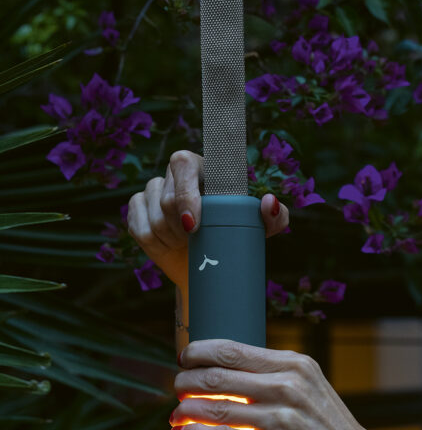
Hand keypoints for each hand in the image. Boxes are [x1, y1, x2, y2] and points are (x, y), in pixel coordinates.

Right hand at [127, 150, 289, 286]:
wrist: (209, 266)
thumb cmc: (237, 238)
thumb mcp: (261, 231)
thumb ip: (275, 216)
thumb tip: (269, 201)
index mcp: (203, 168)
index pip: (184, 163)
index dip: (185, 192)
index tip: (195, 224)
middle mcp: (175, 174)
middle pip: (167, 197)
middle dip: (181, 228)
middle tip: (198, 241)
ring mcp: (153, 190)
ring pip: (153, 216)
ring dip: (170, 238)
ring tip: (188, 244)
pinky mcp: (137, 209)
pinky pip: (139, 229)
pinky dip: (155, 245)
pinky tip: (170, 247)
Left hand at [170, 338, 395, 429]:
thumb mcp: (311, 390)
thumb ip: (276, 377)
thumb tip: (228, 372)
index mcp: (295, 365)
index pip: (231, 350)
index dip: (198, 353)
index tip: (184, 359)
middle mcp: (287, 387)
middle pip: (216, 377)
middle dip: (186, 382)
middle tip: (176, 389)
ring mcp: (281, 420)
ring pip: (214, 408)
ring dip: (185, 411)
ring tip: (175, 415)